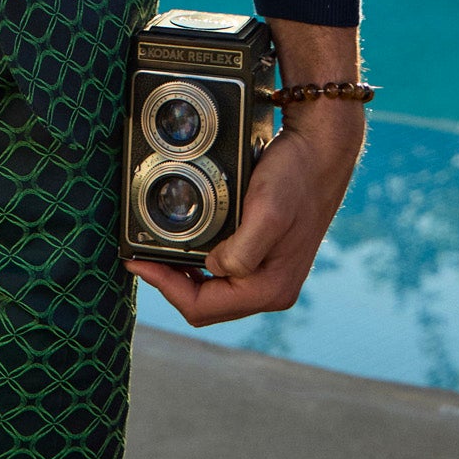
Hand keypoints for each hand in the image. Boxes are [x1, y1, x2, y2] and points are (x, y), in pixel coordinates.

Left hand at [126, 18, 365, 324]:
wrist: (320, 150)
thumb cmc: (296, 177)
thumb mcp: (267, 211)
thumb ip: (241, 250)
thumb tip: (213, 268)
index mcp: (270, 289)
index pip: (203, 308)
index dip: (165, 288)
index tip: (138, 263)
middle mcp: (272, 288)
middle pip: (206, 304)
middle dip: (170, 284)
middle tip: (142, 258)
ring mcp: (270, 273)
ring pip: (213, 291)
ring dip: (183, 275)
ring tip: (157, 253)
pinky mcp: (266, 255)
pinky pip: (224, 272)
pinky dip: (199, 262)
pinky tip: (188, 245)